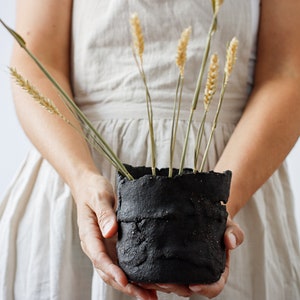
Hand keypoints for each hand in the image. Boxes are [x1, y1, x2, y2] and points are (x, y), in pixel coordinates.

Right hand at [72, 171, 157, 299]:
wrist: (89, 187)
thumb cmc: (93, 190)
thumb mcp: (99, 198)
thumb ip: (104, 214)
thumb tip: (111, 232)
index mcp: (89, 235)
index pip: (99, 257)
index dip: (112, 271)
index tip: (125, 281)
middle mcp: (96, 246)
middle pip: (109, 271)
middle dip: (126, 286)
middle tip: (145, 297)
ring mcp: (105, 247)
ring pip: (117, 271)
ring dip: (132, 285)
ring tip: (151, 296)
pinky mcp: (113, 244)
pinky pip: (123, 262)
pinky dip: (134, 274)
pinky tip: (148, 282)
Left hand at [139, 216, 243, 298]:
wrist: (203, 213)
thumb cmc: (218, 221)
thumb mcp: (229, 225)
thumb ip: (234, 233)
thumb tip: (231, 242)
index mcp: (216, 269)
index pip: (213, 286)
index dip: (205, 288)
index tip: (194, 284)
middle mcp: (199, 273)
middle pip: (189, 288)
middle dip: (177, 288)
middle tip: (164, 281)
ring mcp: (184, 269)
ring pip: (174, 284)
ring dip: (162, 284)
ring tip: (149, 277)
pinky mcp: (171, 262)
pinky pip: (163, 272)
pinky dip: (153, 275)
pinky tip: (142, 272)